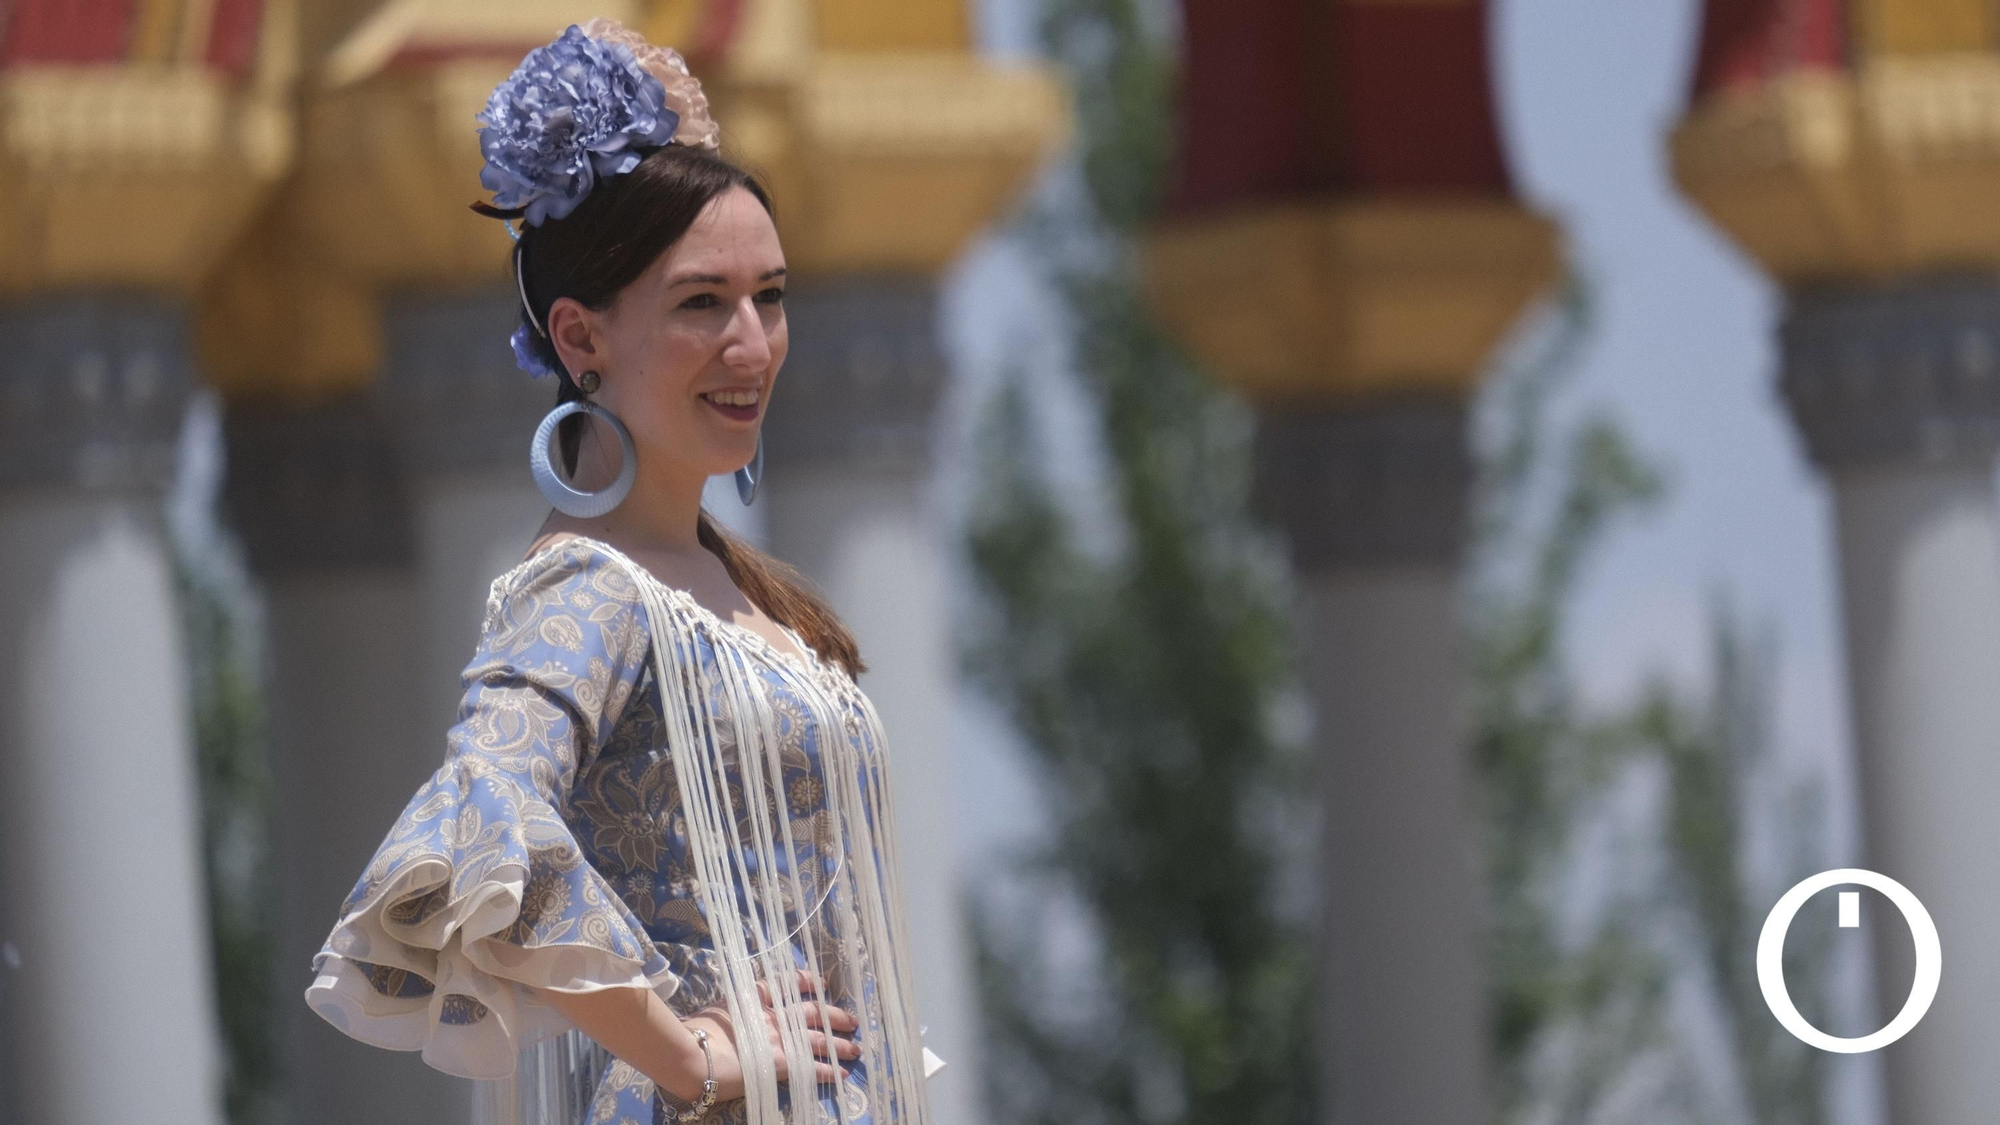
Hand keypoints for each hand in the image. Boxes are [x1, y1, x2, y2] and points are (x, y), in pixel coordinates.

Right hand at [679, 970, 859, 1101]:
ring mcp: (780, 1038)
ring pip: (819, 1039)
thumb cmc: (695, 1033)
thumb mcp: (716, 1011)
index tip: (820, 982)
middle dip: (834, 1015)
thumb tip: (732, 1016)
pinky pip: (812, 1067)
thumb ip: (732, 1012)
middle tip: (853, 1020)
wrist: (693, 1054)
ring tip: (856, 1048)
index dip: (806, 981)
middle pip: (813, 1011)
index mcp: (754, 998)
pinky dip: (828, 1071)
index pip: (786, 983)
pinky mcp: (783, 1063)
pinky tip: (841, 1074)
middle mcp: (773, 1015)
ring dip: (840, 1044)